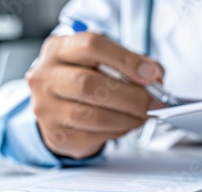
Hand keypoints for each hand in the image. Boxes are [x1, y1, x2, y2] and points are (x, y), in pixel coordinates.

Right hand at [26, 32, 161, 158]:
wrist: (61, 108)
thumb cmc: (89, 80)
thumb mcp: (108, 62)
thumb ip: (135, 64)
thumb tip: (155, 79)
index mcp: (60, 49)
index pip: (91, 46)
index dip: (126, 60)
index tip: (151, 74)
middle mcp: (46, 76)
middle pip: (89, 84)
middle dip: (132, 96)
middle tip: (155, 103)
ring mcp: (46, 107)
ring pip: (92, 115)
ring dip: (128, 118)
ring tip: (143, 115)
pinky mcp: (56, 134)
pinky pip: (93, 136)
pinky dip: (117, 132)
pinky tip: (125, 125)